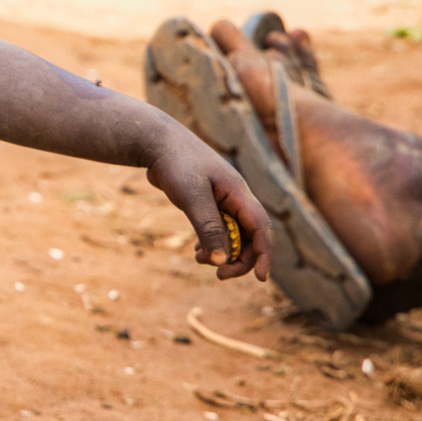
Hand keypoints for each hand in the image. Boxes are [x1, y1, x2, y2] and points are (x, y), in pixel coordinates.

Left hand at [144, 130, 271, 281]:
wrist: (157, 142)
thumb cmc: (176, 164)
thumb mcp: (192, 198)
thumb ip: (208, 228)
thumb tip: (222, 259)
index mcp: (238, 193)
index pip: (261, 228)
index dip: (264, 254)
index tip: (260, 278)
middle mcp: (235, 198)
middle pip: (250, 236)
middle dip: (239, 259)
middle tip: (220, 275)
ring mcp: (221, 200)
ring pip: (233, 235)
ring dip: (222, 252)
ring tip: (200, 260)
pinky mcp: (206, 202)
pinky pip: (218, 229)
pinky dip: (211, 244)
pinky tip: (197, 252)